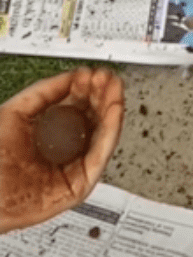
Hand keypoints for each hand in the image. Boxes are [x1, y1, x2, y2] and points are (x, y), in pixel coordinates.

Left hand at [0, 68, 123, 232]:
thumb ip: (43, 93)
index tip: (92, 73)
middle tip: (107, 77)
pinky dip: (110, 130)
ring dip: (111, 108)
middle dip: (102, 94)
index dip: (86, 88)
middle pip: (93, 118)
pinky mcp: (80, 184)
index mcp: (50, 134)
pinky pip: (100, 154)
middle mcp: (65, 149)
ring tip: (114, 88)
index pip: (76, 107)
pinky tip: (113, 111)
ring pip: (102, 134)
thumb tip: (71, 77)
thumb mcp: (14, 114)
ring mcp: (73, 166)